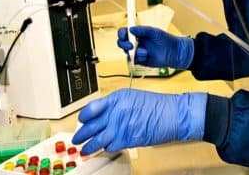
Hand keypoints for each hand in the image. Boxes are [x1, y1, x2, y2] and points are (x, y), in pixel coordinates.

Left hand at [71, 88, 205, 154]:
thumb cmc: (157, 105)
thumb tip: (103, 114)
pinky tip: (105, 149)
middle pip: (91, 125)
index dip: (83, 117)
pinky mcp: (127, 139)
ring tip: (84, 150)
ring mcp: (120, 126)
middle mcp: (115, 112)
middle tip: (76, 138)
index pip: (91, 108)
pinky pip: (111, 146)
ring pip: (98, 139)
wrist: (172, 114)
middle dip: (82, 134)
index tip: (80, 121)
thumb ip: (115, 105)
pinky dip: (107, 149)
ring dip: (90, 146)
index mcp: (116, 98)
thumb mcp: (132, 97)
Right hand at [117, 26, 193, 68]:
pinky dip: (139, 58)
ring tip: (145, 52)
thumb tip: (130, 29)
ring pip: (127, 53)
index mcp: (137, 34)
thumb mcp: (154, 32)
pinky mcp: (140, 60)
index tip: (124, 35)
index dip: (121, 34)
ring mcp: (137, 52)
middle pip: (122, 43)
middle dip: (124, 45)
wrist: (174, 52)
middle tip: (130, 46)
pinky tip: (147, 56)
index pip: (124, 32)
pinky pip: (134, 60)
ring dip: (134, 52)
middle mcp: (135, 42)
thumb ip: (142, 30)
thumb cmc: (165, 39)